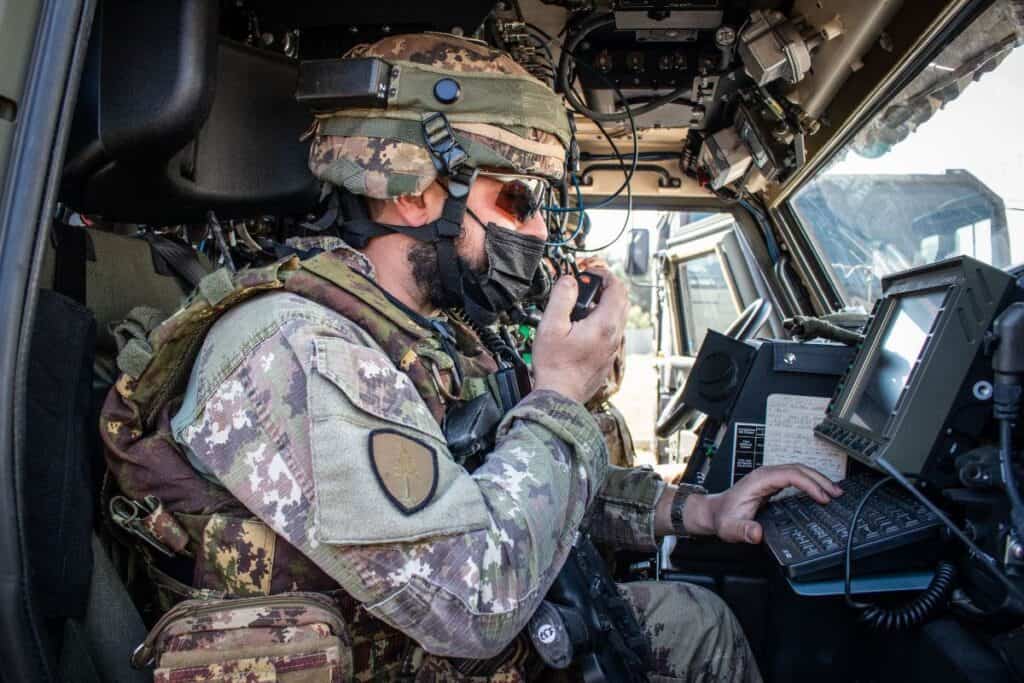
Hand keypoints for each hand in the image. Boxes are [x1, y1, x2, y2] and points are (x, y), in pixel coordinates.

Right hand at [532, 265, 628, 404]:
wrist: (559, 396)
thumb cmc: (554, 366)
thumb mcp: (551, 326)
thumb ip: (562, 298)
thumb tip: (570, 281)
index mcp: (604, 325)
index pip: (617, 288)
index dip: (603, 274)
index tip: (588, 273)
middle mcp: (614, 336)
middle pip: (621, 300)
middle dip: (605, 287)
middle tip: (585, 286)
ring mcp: (612, 348)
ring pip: (617, 316)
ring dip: (603, 304)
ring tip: (579, 306)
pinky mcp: (607, 357)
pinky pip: (611, 331)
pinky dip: (600, 320)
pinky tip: (580, 326)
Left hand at [684, 465, 843, 542]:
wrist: (713, 512)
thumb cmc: (723, 517)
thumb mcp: (730, 528)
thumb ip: (743, 531)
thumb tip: (757, 534)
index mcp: (759, 480)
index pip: (791, 475)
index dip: (809, 484)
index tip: (822, 497)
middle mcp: (765, 475)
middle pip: (799, 469)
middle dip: (820, 479)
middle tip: (837, 493)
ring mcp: (769, 477)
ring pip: (798, 471)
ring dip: (817, 479)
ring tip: (834, 492)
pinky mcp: (771, 483)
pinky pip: (795, 478)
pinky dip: (810, 483)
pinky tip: (819, 492)